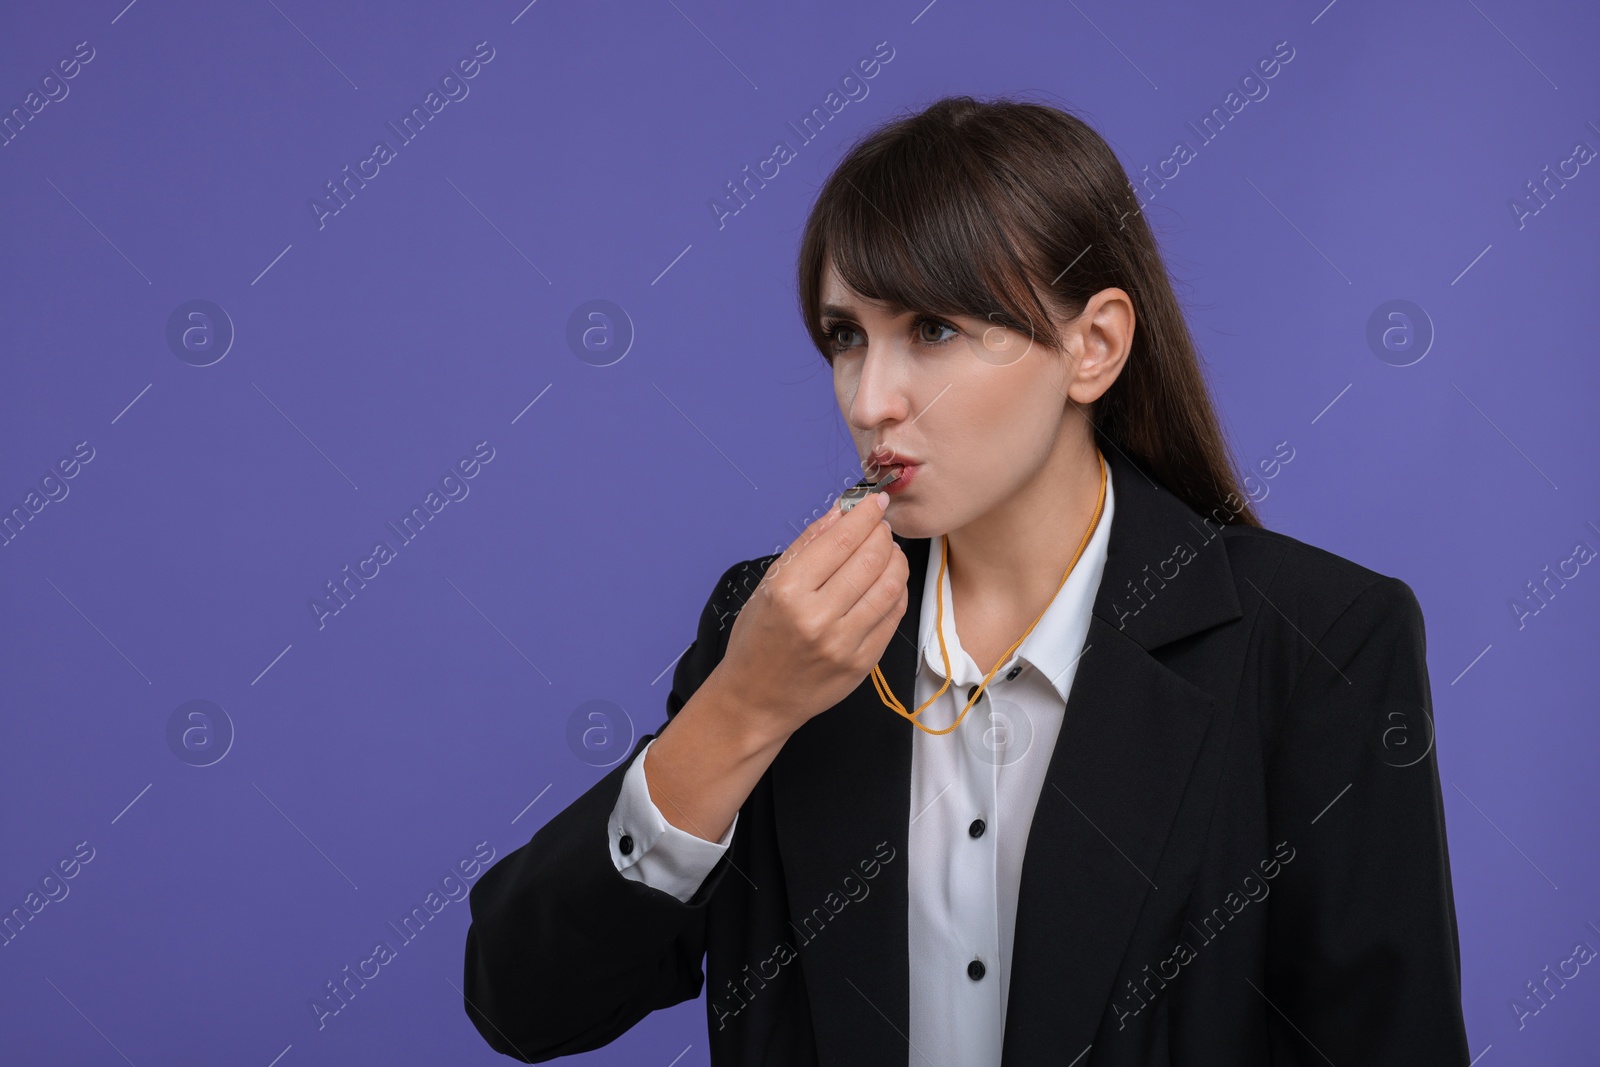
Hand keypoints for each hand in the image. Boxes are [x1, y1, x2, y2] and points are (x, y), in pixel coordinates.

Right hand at [712, 492, 909, 742]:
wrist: (756, 699)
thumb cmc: (757, 640)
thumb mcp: (768, 586)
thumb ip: (807, 546)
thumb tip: (840, 512)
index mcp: (787, 592)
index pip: (841, 541)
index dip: (864, 515)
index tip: (875, 502)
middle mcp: (816, 618)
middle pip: (871, 559)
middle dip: (883, 535)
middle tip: (880, 527)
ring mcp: (843, 643)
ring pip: (890, 586)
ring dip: (896, 560)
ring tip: (888, 552)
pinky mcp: (862, 663)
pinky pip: (893, 616)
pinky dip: (897, 591)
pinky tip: (887, 582)